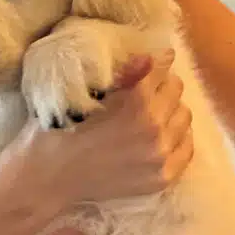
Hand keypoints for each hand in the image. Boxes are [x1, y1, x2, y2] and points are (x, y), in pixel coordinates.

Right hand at [8, 49, 193, 210]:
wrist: (49, 176)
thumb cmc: (60, 128)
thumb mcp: (86, 93)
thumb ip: (125, 76)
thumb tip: (152, 57)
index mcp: (137, 104)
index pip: (161, 71)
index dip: (153, 64)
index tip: (150, 62)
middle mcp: (156, 130)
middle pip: (176, 92)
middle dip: (161, 85)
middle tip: (144, 88)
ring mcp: (161, 156)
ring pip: (184, 118)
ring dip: (170, 110)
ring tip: (149, 113)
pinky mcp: (162, 177)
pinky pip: (186, 148)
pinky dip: (177, 137)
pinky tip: (158, 135)